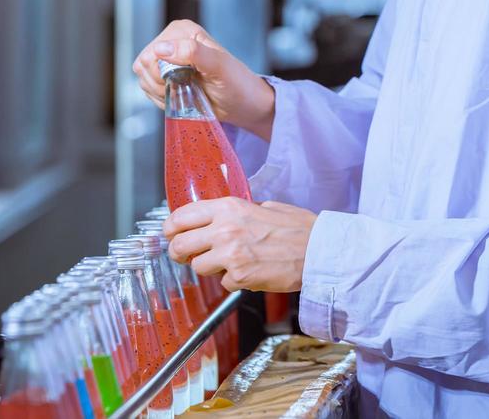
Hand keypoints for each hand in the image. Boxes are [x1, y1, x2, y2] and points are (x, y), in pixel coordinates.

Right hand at [134, 20, 275, 138]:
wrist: (242, 103)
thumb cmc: (236, 83)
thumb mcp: (219, 66)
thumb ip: (192, 52)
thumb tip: (160, 48)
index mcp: (182, 31)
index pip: (152, 52)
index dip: (163, 72)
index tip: (185, 79)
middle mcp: (171, 41)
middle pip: (143, 65)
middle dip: (162, 83)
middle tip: (186, 88)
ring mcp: (165, 59)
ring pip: (143, 78)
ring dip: (162, 92)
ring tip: (185, 92)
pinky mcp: (162, 76)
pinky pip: (147, 89)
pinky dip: (161, 98)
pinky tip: (180, 97)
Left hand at [163, 198, 316, 293]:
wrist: (318, 250)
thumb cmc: (297, 228)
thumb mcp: (263, 206)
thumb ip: (237, 212)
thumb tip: (218, 219)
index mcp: (228, 207)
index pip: (180, 217)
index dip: (170, 229)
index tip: (172, 235)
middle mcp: (224, 228)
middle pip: (179, 245)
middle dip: (179, 253)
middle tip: (188, 256)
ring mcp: (230, 254)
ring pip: (198, 267)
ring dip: (209, 268)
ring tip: (228, 263)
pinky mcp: (239, 277)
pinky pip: (222, 282)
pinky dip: (232, 281)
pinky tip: (249, 272)